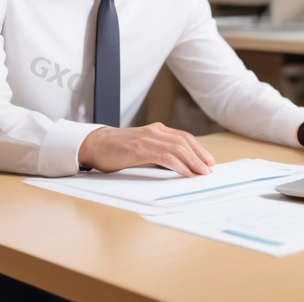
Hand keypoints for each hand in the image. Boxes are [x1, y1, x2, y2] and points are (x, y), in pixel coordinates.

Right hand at [78, 122, 215, 176]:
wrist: (94, 145)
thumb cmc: (116, 149)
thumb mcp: (141, 147)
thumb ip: (157, 151)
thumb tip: (177, 164)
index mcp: (156, 130)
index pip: (184, 137)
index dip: (199, 149)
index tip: (208, 161)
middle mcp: (155, 131)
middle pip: (185, 142)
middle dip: (200, 156)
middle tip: (210, 169)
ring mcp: (148, 139)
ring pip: (178, 149)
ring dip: (193, 162)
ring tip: (202, 173)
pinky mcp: (140, 149)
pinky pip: (166, 157)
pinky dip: (179, 166)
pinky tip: (186, 174)